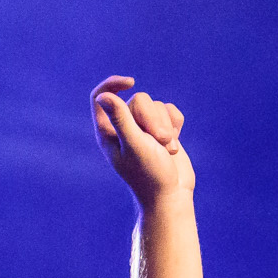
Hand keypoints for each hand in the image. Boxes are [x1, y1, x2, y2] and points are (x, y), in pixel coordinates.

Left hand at [92, 76, 193, 201]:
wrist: (172, 195)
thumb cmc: (150, 174)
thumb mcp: (134, 145)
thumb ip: (120, 120)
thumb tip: (103, 96)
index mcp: (107, 132)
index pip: (101, 96)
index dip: (113, 84)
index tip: (131, 82)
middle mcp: (123, 128)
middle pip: (139, 100)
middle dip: (153, 119)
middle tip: (158, 143)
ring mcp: (144, 129)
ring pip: (157, 106)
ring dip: (167, 126)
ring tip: (166, 149)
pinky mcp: (162, 130)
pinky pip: (171, 111)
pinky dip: (176, 125)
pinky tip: (174, 144)